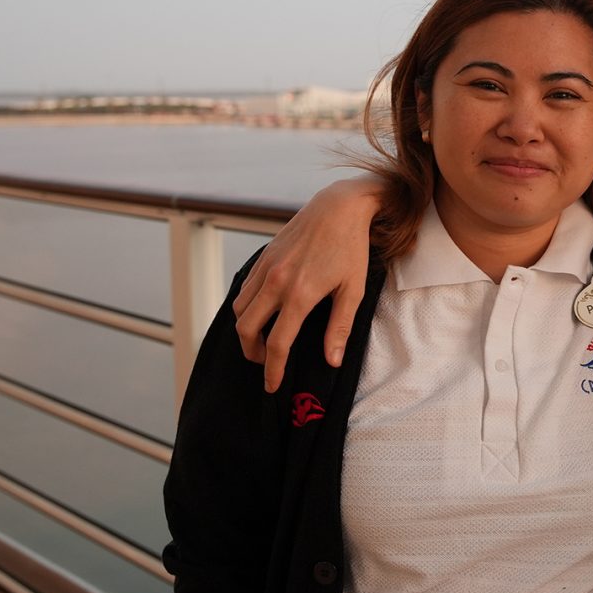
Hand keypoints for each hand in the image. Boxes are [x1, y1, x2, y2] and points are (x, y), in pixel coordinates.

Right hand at [232, 177, 381, 390]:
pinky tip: (261, 313)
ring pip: (240, 309)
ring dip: (245, 331)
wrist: (338, 207)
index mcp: (300, 295)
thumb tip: (332, 361)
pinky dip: (246, 308)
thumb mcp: (353, 290)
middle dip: (251, 353)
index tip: (272, 385)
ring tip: (262, 340)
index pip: (277, 344)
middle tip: (265, 362)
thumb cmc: (350, 248)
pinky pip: (244, 289)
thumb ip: (339, 328)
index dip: (272, 370)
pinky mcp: (263, 257)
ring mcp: (266, 268)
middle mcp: (276, 282)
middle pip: (246, 330)